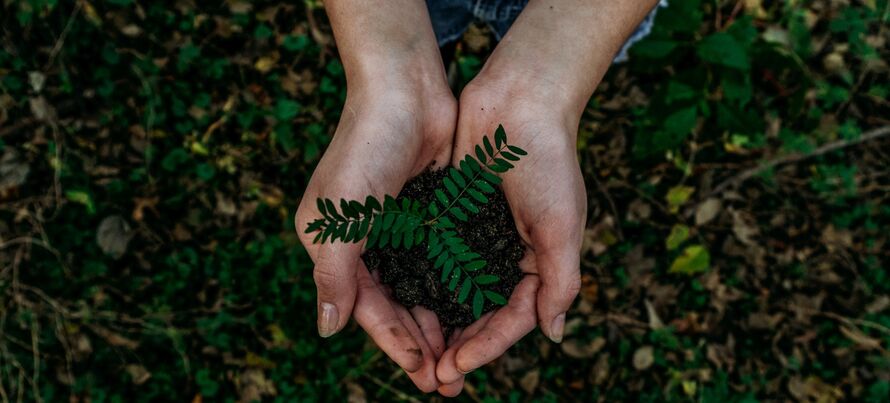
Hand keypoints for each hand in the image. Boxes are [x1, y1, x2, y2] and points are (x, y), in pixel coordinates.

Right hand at [295, 80, 456, 391]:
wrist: (405, 90)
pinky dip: (455, 288)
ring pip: (422, 289)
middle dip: (420, 344)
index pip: (367, 309)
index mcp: (336, 247)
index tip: (423, 374)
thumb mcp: (339, 218)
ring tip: (463, 358)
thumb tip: (327, 331)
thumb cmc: (365, 149)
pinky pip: (443, 262)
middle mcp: (366, 243)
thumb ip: (334, 276)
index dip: (394, 344)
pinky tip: (474, 312)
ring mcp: (400, 229)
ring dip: (440, 323)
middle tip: (448, 381)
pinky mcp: (430, 214)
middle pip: (396, 306)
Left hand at [434, 77, 585, 395]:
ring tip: (415, 354)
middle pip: (481, 314)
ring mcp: (478, 237)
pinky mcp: (452, 216)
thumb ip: (560, 281)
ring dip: (437, 324)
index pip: (512, 319)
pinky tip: (402, 304)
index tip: (455, 368)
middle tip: (432, 378)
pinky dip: (422, 283)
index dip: (485, 347)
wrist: (519, 101)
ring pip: (454, 293)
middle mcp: (507, 255)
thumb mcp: (562, 226)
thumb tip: (553, 335)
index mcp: (539, 263)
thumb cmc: (548, 161)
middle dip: (459, 347)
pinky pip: (436, 259)